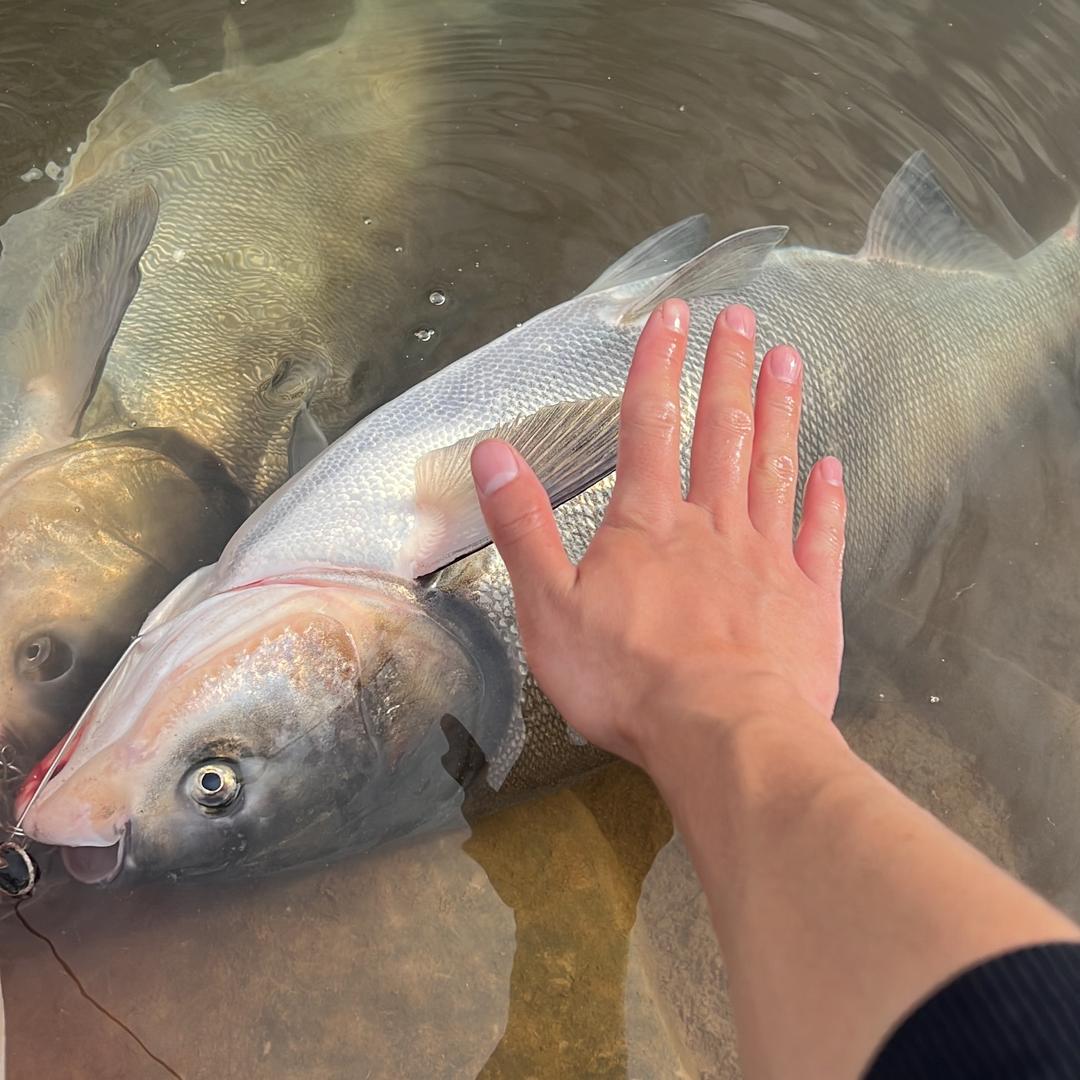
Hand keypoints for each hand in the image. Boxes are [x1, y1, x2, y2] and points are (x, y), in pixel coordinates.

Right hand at [470, 300, 846, 774]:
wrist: (721, 734)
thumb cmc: (626, 678)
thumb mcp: (547, 606)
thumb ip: (522, 527)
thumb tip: (492, 453)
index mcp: (647, 523)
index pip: (650, 424)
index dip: (659, 364)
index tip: (674, 312)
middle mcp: (711, 524)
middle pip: (721, 431)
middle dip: (728, 370)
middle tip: (742, 318)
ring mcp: (767, 556)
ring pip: (773, 467)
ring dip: (779, 411)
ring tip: (788, 360)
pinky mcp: (809, 596)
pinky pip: (821, 535)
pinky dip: (828, 498)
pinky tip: (833, 465)